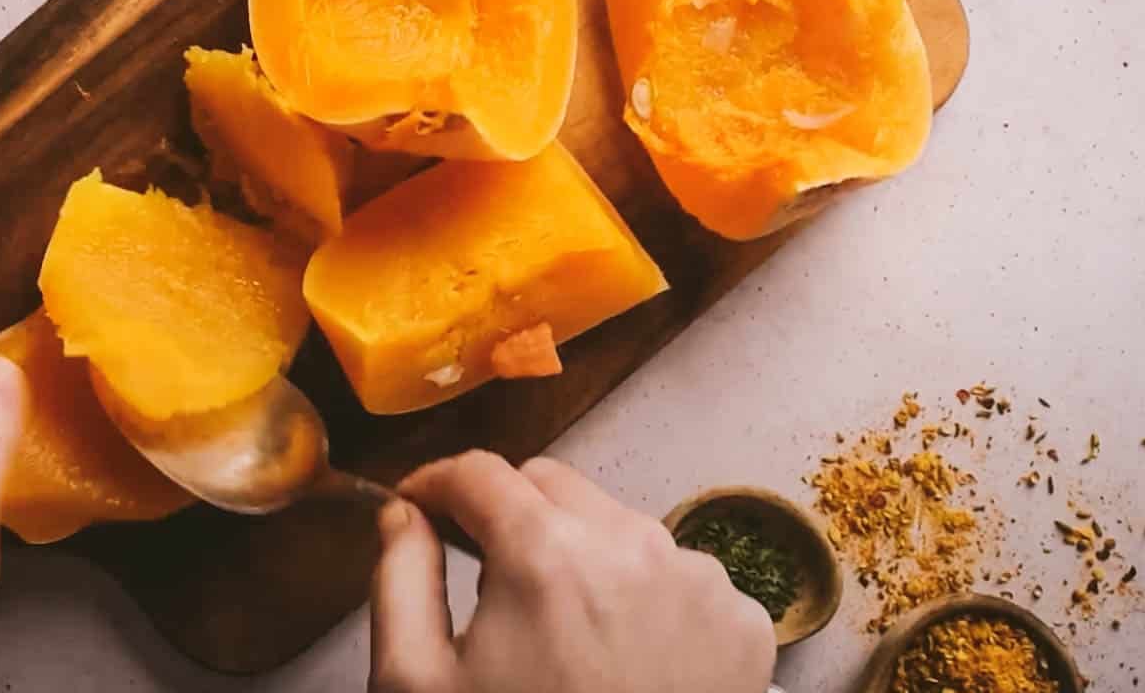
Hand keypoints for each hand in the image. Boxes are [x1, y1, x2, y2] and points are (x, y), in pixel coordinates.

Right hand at [370, 451, 773, 692]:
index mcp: (545, 554)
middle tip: (488, 577)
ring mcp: (700, 583)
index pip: (479, 472)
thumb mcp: (417, 684)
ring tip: (562, 631)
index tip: (421, 508)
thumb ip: (401, 580)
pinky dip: (644, 598)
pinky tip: (623, 656)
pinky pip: (678, 577)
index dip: (437, 484)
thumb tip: (404, 515)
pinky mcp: (744, 624)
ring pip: (618, 525)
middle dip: (509, 514)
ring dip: (581, 554)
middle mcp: (632, 546)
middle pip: (551, 485)